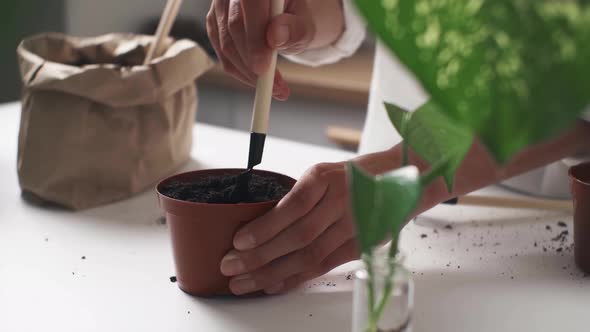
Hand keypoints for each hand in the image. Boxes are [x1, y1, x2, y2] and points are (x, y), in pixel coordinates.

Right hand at [206, 0, 344, 100]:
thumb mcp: (306, 23)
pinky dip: (239, 71)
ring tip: (274, 88)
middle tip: (274, 87)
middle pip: (233, 26)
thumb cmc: (298, 18)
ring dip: (247, 72)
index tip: (263, 69)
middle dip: (252, 62)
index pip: (251, 5)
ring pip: (225, 43)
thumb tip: (275, 36)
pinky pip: (222, 52)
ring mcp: (221, 6)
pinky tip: (258, 79)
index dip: (254, 38)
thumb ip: (295, 28)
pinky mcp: (215, 23)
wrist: (288, 17)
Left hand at [220, 162, 358, 294]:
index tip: (239, 241)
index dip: (265, 227)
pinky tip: (274, 284)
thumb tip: (256, 225)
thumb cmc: (349, 177)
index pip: (292, 206)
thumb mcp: (322, 174)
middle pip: (298, 235)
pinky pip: (325, 265)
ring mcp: (354, 225)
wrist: (394, 180)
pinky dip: (297, 277)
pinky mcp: (361, 244)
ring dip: (274, 272)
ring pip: (310, 255)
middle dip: (260, 255)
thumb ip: (298, 197)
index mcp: (325, 178)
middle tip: (231, 266)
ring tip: (245, 282)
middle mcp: (342, 200)